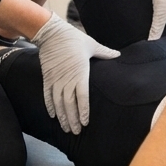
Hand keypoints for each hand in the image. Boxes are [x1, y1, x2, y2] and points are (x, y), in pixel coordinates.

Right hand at [32, 14, 120, 134]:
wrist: (52, 33)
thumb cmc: (74, 39)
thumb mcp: (92, 45)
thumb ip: (105, 52)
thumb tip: (118, 55)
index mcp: (80, 73)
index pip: (82, 97)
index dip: (83, 111)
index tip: (85, 122)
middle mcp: (67, 79)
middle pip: (69, 104)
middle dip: (73, 119)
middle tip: (76, 132)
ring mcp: (55, 79)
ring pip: (58, 102)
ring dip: (62, 116)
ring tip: (66, 128)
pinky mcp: (47, 78)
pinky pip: (47, 95)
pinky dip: (49, 106)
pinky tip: (53, 115)